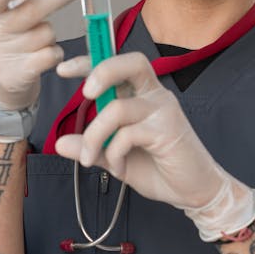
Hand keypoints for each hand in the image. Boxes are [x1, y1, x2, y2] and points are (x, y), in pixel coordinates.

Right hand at [0, 0, 79, 109]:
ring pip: (46, 33)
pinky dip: (54, 53)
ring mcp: (0, 57)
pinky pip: (51, 55)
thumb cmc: (7, 41)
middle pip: (31, 11)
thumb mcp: (10, 16)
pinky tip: (44, 56)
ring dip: (50, 35)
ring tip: (36, 43)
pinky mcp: (16, 76)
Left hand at [56, 52, 254, 239]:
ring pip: (117, 108)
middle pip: (131, 63)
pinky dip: (114, 154)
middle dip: (102, 70)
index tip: (64, 70)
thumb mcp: (116, 158)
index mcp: (143, 94)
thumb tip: (60, 142)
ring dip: (94, 136)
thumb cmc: (160, 169)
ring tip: (90, 159)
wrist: (195, 192)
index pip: (118, 66)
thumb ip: (91, 147)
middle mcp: (155, 95)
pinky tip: (119, 169)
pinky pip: (127, 134)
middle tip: (85, 94)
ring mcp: (163, 111)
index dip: (91, 61)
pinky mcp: (168, 130)